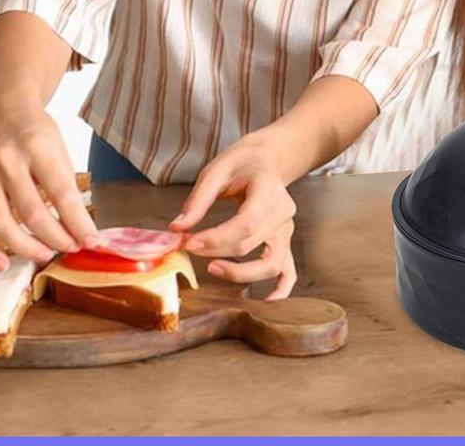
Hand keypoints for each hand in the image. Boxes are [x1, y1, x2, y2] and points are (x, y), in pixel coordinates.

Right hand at [0, 98, 96, 269]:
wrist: (1, 110)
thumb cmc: (36, 130)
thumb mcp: (59, 147)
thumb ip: (65, 183)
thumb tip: (77, 225)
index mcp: (37, 147)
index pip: (62, 193)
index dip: (78, 222)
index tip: (92, 241)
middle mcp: (7, 162)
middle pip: (31, 212)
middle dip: (55, 238)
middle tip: (72, 248)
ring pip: (0, 223)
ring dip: (24, 247)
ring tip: (45, 255)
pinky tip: (2, 262)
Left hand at [169, 132, 296, 298]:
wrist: (268, 160)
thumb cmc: (242, 163)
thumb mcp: (216, 170)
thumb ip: (198, 200)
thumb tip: (177, 229)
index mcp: (269, 188)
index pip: (247, 223)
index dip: (217, 238)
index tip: (189, 242)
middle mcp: (283, 212)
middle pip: (251, 243)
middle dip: (216, 251)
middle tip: (189, 247)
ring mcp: (287, 229)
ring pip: (270, 263)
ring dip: (241, 274)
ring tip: (213, 269)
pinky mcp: (285, 242)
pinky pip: (288, 271)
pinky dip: (280, 290)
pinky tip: (266, 303)